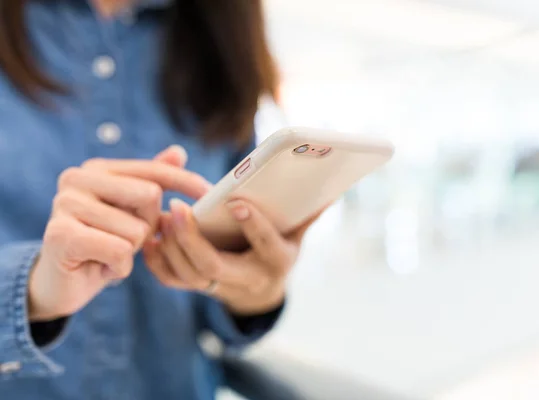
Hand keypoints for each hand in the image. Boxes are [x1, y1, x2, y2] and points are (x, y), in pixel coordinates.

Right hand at [28, 146, 209, 321]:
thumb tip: (179, 152)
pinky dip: (118, 267)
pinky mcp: (60, 235)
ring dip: (131, 251)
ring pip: (136, 229)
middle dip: (149, 226)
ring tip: (108, 254)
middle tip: (126, 240)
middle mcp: (76, 178)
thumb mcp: (132, 213)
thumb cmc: (104, 243)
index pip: (153, 171)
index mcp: (97, 168)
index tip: (210, 193)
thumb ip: (152, 181)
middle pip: (149, 196)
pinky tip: (100, 267)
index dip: (186, 183)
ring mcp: (64, 204)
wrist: (64, 283)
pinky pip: (119, 250)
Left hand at [143, 199, 321, 315]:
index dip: (254, 226)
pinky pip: (173, 281)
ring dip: (171, 247)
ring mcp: (220, 287)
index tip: (237, 203)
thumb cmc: (277, 252)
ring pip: (190, 274)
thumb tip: (332, 190)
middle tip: (177, 208)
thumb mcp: (296, 236)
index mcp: (275, 261)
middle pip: (214, 265)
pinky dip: (157, 262)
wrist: (258, 291)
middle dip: (192, 239)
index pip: (266, 245)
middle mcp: (247, 278)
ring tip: (161, 217)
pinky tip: (151, 238)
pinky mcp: (199, 287)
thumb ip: (307, 213)